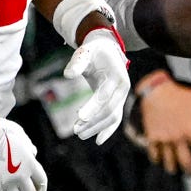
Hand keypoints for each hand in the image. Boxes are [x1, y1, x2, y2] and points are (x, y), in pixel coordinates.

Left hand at [66, 26, 131, 143]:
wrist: (107, 50)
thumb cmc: (94, 51)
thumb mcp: (85, 52)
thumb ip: (77, 63)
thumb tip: (68, 75)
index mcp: (117, 75)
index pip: (104, 95)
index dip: (93, 107)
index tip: (79, 116)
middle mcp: (123, 88)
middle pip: (110, 109)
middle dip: (93, 121)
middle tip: (75, 129)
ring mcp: (122, 96)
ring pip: (113, 117)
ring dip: (97, 127)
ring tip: (80, 133)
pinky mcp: (118, 102)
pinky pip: (115, 119)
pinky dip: (107, 130)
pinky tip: (97, 140)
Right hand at [138, 76, 190, 173]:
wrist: (156, 91)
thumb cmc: (178, 94)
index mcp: (190, 129)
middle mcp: (177, 137)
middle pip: (185, 161)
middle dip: (190, 169)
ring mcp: (164, 138)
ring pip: (169, 160)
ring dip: (172, 168)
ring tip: (174, 170)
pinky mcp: (152, 136)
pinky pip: (154, 152)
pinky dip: (156, 158)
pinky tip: (158, 160)